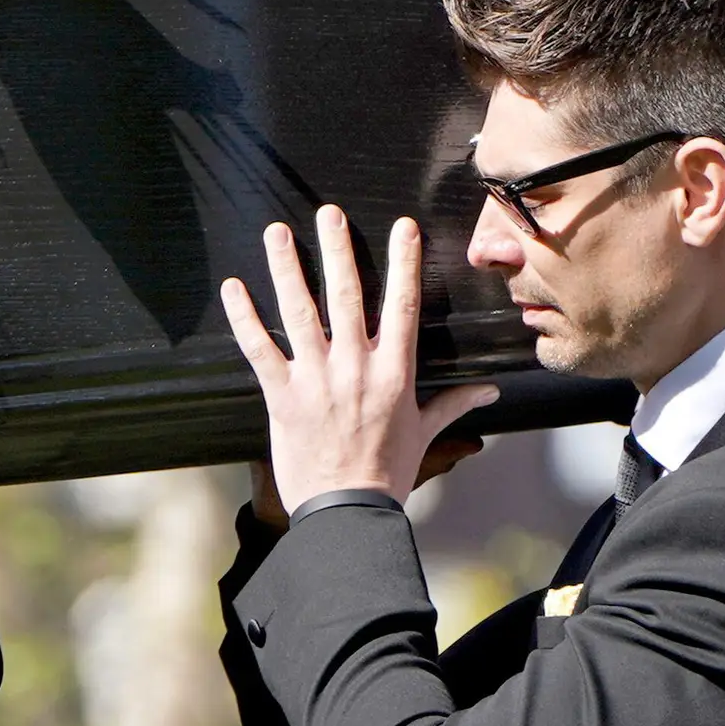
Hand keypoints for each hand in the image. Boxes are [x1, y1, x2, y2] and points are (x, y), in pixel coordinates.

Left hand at [219, 208, 498, 514]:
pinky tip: (233, 287)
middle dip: (338, 250)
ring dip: (286, 269)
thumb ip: (454, 403)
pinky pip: (259, 349)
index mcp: (394, 373)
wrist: (348, 512)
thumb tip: (491, 389)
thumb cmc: (387, 474)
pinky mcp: (282, 398)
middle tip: (328, 213)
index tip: (402, 227)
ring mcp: (316, 381)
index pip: (402, 306)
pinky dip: (244, 317)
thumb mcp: (425, 434)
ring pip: (299, 313)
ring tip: (276, 232)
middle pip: (346, 296)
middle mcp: (355, 368)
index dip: (403, 263)